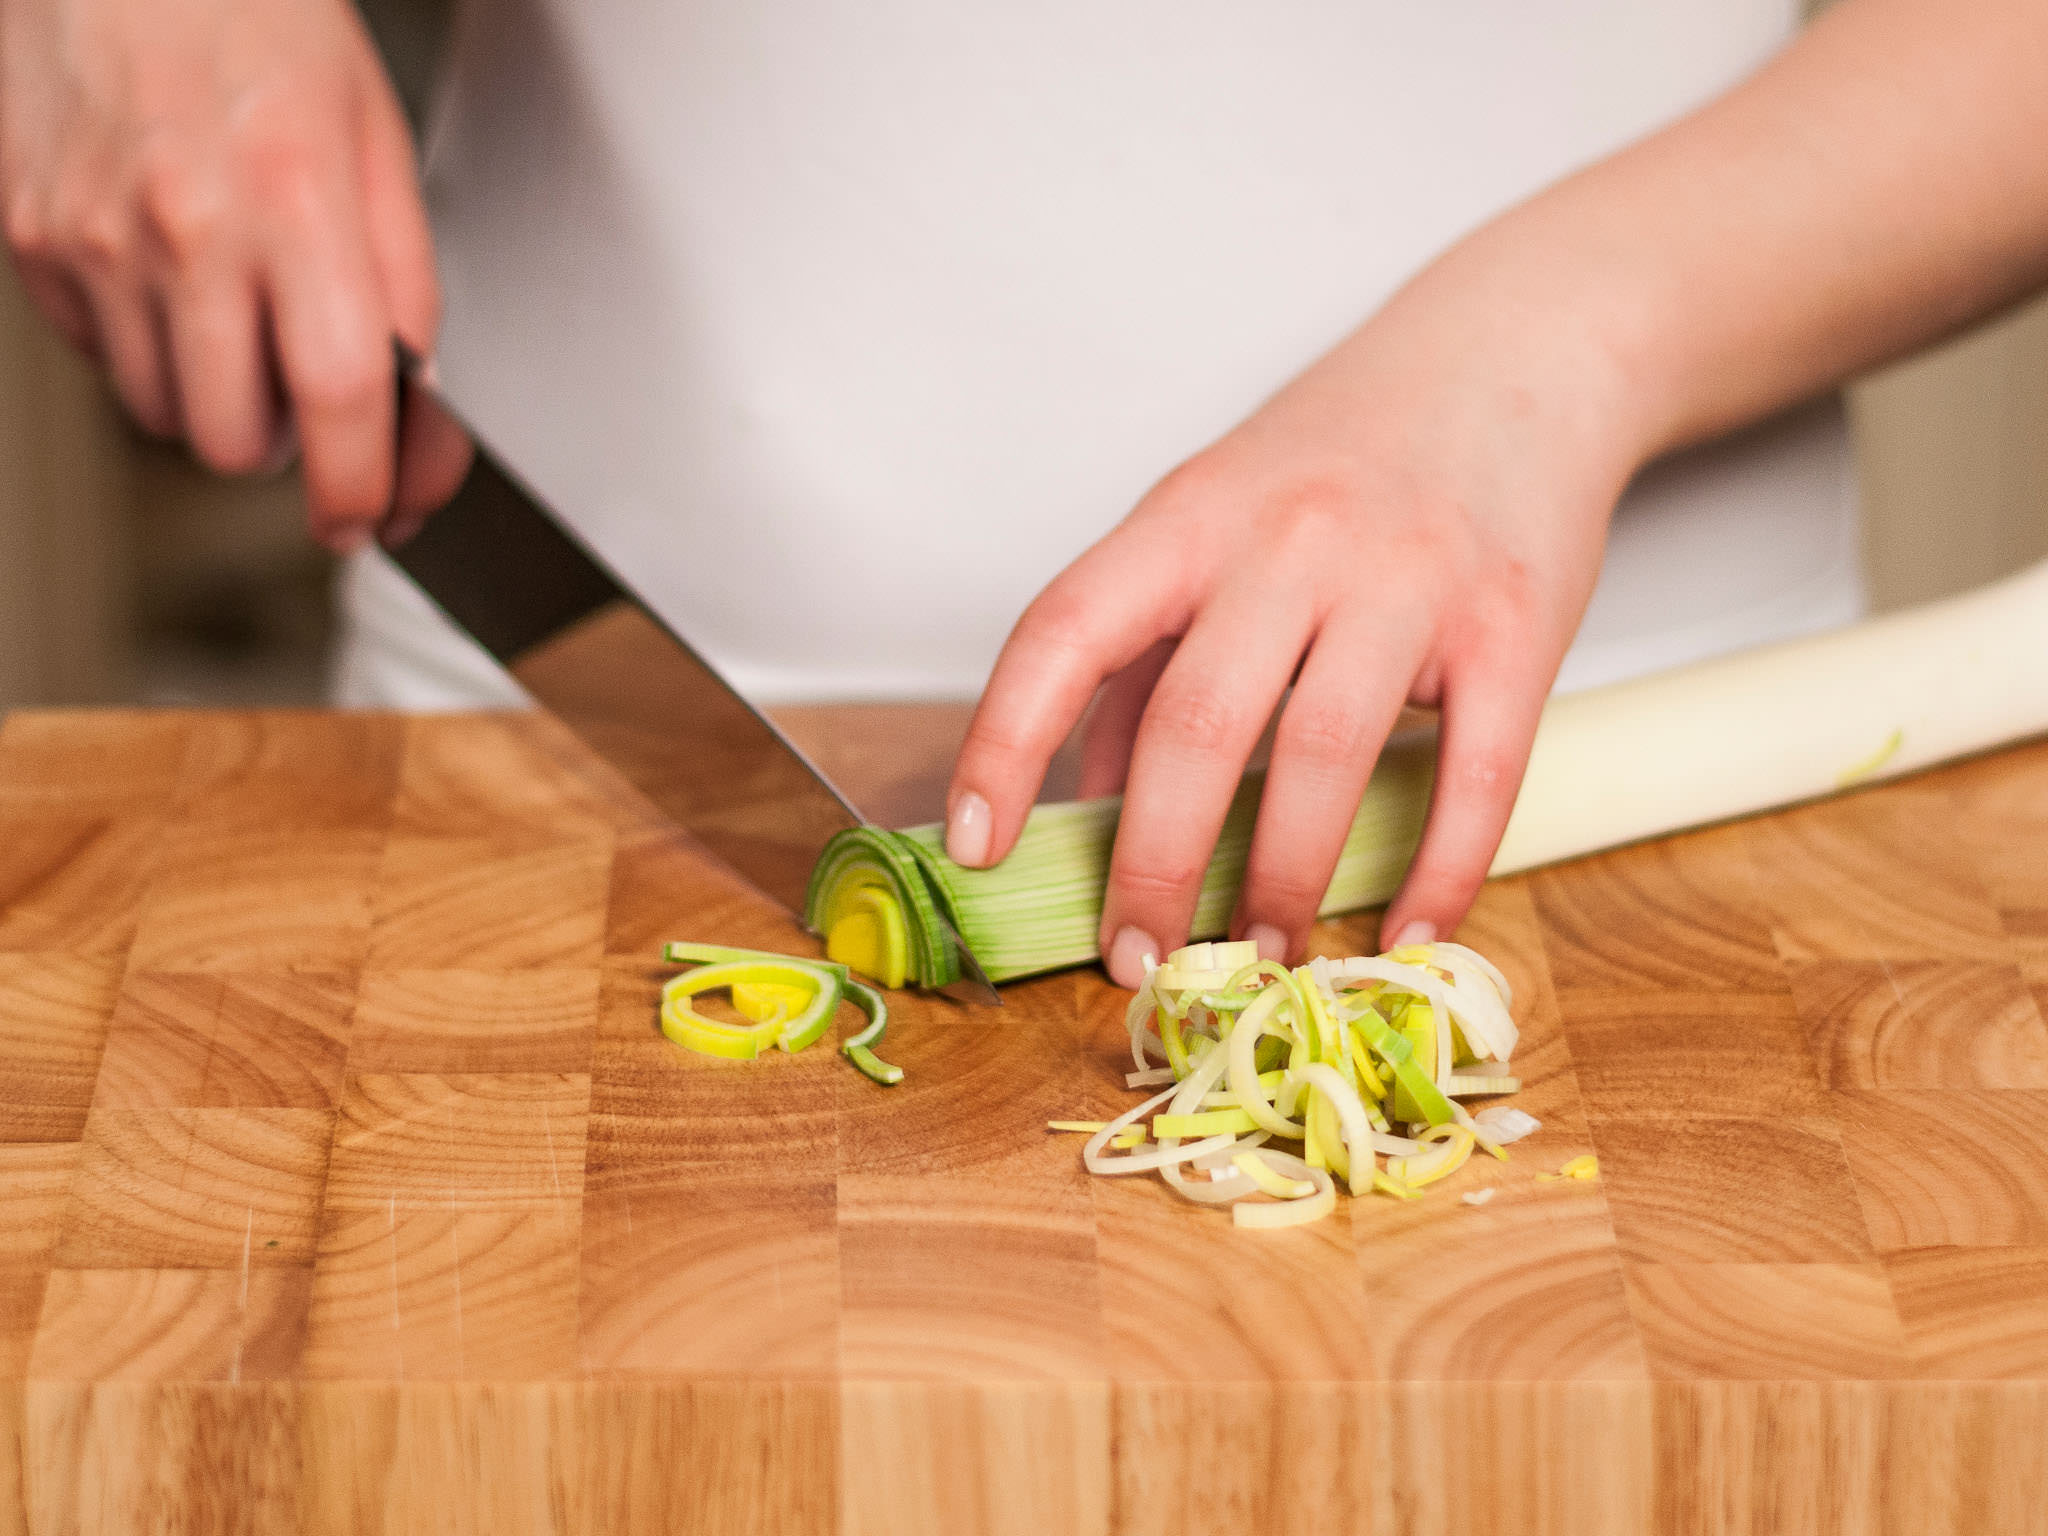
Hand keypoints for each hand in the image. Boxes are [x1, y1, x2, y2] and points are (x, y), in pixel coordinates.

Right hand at [0, 0, 467, 549]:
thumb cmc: (261, 22)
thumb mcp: (378, 143)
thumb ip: (405, 286)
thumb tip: (420, 411)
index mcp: (295, 198)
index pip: (340, 399)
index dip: (364, 485)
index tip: (374, 516)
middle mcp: (184, 225)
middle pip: (236, 441)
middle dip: (288, 449)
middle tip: (307, 393)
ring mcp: (93, 236)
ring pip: (164, 416)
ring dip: (216, 400)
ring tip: (239, 313)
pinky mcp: (32, 239)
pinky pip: (101, 359)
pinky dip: (148, 347)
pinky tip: (171, 273)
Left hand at [946, 251, 1652, 985]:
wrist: (1516, 354)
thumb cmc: (1345, 452)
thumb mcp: (1213, 520)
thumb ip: (1141, 656)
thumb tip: (1082, 802)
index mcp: (1191, 518)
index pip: (1064, 631)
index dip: (1003, 741)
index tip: (975, 844)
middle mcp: (1290, 540)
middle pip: (1194, 724)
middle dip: (1152, 866)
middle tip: (1138, 959)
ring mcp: (1408, 580)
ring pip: (1323, 759)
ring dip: (1281, 881)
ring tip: (1260, 953)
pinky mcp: (1514, 625)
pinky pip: (1476, 776)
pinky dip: (1437, 874)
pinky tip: (1402, 931)